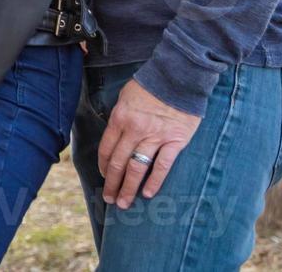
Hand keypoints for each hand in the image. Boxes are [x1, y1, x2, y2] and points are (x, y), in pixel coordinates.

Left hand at [98, 78, 200, 209]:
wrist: (178, 78)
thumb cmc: (150, 86)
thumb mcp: (125, 98)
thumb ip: (119, 119)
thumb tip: (114, 138)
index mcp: (119, 119)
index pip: (106, 149)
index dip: (103, 166)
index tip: (102, 177)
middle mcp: (134, 130)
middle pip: (118, 163)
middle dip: (112, 183)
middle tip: (110, 199)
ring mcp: (155, 137)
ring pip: (137, 168)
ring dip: (129, 188)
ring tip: (124, 202)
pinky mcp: (174, 141)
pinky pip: (162, 166)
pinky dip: (154, 181)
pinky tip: (147, 193)